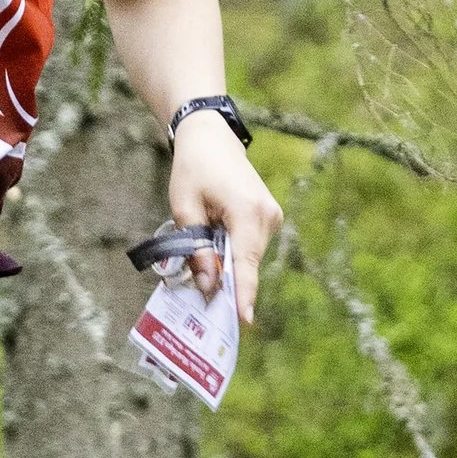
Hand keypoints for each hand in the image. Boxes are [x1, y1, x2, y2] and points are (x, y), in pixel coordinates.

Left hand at [168, 112, 283, 321]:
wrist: (211, 137)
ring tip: (202, 256)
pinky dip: (233, 252)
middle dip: (226, 281)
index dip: (243, 293)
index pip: (246, 262)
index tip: (244, 320)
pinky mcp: (269, 217)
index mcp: (247, 211)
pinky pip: (250, 245)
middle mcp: (267, 215)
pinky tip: (215, 246)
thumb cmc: (193, 168)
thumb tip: (208, 286)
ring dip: (227, 263)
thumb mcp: (185, 209)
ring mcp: (272, 216)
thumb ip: (197, 249)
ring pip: (248, 256)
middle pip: (246, 263)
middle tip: (200, 299)